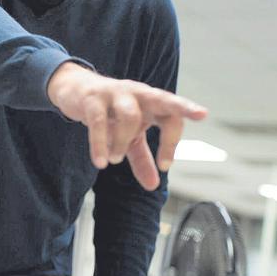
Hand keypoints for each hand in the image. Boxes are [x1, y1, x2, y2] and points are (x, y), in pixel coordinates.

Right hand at [46, 62, 207, 190]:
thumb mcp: (129, 137)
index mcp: (151, 103)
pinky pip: (99, 122)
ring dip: (124, 142)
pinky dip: (100, 143)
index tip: (164, 166)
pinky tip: (101, 162)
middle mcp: (138, 94)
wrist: (75, 90)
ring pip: (129, 115)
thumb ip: (142, 159)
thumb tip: (153, 186)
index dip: (171, 143)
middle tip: (201, 114)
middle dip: (182, 105)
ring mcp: (115, 93)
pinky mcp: (93, 99)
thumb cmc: (110, 112)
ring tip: (115, 160)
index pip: (172, 118)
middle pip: (164, 98)